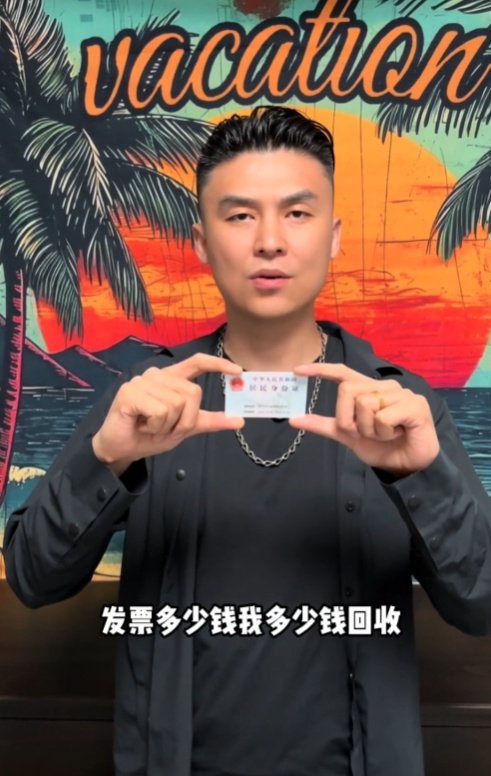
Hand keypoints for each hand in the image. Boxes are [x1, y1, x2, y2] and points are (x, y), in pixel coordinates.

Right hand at [92, 353, 243, 475]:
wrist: (121, 449)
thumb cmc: (150, 434)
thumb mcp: (185, 427)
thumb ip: (209, 420)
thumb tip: (239, 420)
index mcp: (172, 378)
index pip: (197, 362)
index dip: (218, 364)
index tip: (238, 371)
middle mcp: (157, 375)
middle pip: (193, 393)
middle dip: (185, 420)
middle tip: (165, 429)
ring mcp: (142, 381)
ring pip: (177, 404)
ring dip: (168, 426)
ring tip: (151, 427)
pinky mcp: (130, 393)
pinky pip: (161, 411)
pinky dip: (156, 426)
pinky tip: (141, 426)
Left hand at [289, 363, 439, 476]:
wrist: (409, 466)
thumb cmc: (382, 447)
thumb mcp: (348, 436)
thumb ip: (325, 425)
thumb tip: (294, 420)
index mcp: (368, 390)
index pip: (343, 372)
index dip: (321, 370)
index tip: (297, 370)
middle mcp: (383, 386)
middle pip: (347, 390)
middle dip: (348, 419)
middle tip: (364, 433)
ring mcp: (400, 393)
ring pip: (365, 404)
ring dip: (369, 429)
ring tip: (386, 434)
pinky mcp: (414, 404)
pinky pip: (382, 417)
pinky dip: (384, 433)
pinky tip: (397, 434)